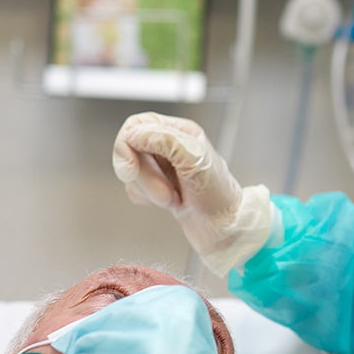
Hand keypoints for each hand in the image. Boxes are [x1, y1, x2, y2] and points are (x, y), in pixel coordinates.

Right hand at [113, 112, 273, 275]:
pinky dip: (147, 198)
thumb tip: (133, 134)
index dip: (127, 145)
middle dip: (144, 176)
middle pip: (131, 149)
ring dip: (149, 189)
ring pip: (132, 171)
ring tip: (174, 199)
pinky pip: (134, 187)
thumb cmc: (219, 196)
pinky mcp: (158, 185)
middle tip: (165, 193)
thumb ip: (164, 140)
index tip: (130, 168)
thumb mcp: (195, 160)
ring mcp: (164, 167)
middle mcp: (170, 146)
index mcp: (180, 132)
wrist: (225, 228)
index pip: (136, 125)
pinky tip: (170, 203)